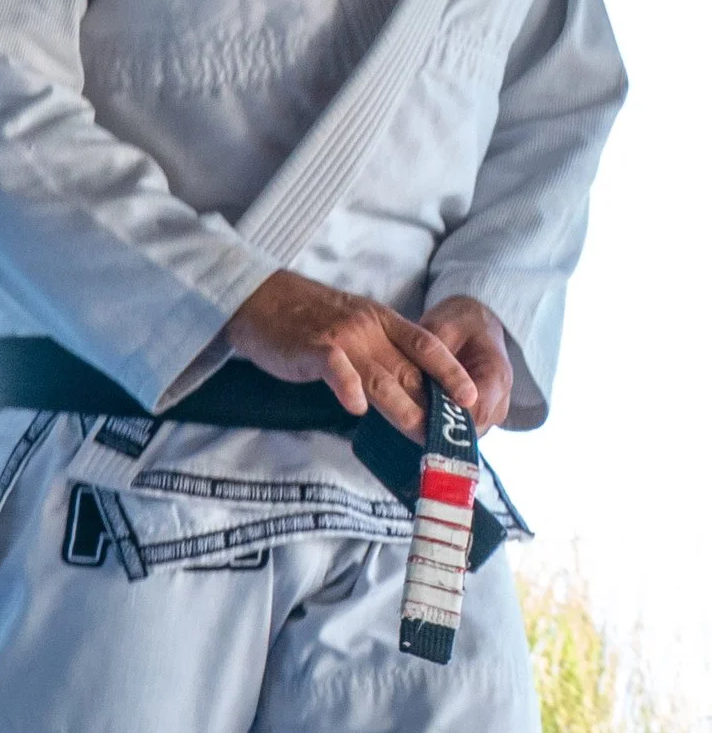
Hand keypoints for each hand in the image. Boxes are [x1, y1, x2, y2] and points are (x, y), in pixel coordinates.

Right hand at [230, 269, 483, 438]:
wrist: (260, 298)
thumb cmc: (305, 319)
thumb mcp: (353, 325)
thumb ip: (378, 352)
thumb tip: (404, 388)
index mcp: (382, 321)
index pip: (427, 346)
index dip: (452, 372)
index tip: (471, 397)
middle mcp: (368, 328)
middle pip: (408, 370)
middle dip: (432, 404)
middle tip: (449, 434)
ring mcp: (342, 338)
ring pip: (380, 377)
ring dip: (402, 408)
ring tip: (419, 434)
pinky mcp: (312, 349)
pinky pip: (336, 369)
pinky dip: (347, 388)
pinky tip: (356, 409)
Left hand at [418, 295, 516, 433]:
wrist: (476, 323)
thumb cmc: (460, 322)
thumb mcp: (443, 327)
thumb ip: (433, 356)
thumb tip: (415, 383)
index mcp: (497, 376)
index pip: (476, 413)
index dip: (446, 421)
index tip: (415, 417)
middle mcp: (500, 399)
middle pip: (468, 431)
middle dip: (435, 428)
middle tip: (402, 418)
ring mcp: (491, 411)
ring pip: (462, 434)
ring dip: (434, 429)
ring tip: (406, 415)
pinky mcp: (478, 416)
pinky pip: (457, 429)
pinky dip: (437, 425)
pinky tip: (415, 414)